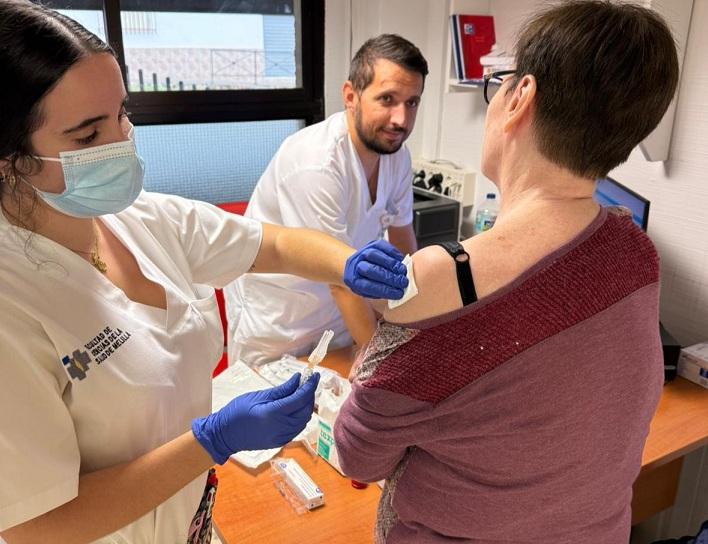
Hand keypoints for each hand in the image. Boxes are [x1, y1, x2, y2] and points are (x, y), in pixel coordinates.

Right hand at [192, 373, 319, 463]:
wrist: (224, 435)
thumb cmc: (236, 412)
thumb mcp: (258, 396)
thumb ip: (281, 390)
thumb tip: (298, 380)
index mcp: (274, 414)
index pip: (300, 399)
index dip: (310, 386)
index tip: (314, 375)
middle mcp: (281, 428)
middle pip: (306, 410)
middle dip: (310, 395)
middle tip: (308, 382)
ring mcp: (281, 437)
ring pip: (304, 420)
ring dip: (306, 406)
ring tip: (302, 393)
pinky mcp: (280, 442)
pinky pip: (297, 428)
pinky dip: (300, 417)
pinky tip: (295, 407)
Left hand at [344, 240, 408, 298]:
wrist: (358, 265)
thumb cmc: (368, 281)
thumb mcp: (371, 292)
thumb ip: (382, 290)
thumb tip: (400, 290)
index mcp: (354, 281)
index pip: (369, 286)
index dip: (385, 290)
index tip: (399, 293)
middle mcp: (355, 266)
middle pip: (371, 270)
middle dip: (390, 277)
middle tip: (403, 282)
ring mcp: (362, 253)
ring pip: (375, 255)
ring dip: (391, 264)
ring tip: (403, 271)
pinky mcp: (372, 244)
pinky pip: (383, 246)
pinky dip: (393, 253)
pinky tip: (401, 260)